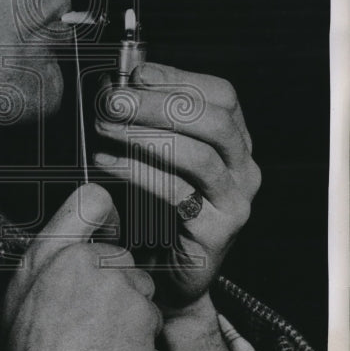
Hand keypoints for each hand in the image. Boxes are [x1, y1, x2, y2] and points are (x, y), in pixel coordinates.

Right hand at [0, 183, 160, 350]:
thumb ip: (46, 260)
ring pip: (139, 285)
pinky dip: (140, 333)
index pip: (91, 200)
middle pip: (120, 255)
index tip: (108, 229)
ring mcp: (117, 283)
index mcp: (48, 250)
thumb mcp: (17, 295)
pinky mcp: (142, 311)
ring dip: (129, 307)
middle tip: (92, 316)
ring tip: (100, 338)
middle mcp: (84, 258)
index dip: (106, 213)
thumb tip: (66, 246)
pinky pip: (151, 314)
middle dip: (114, 280)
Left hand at [93, 62, 261, 316]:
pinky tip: (106, 162)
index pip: (222, 96)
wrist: (168, 276)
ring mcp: (235, 202)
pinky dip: (136, 172)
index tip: (137, 74)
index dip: (180, 78)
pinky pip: (175, 193)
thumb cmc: (158, 210)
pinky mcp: (217, 232)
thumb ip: (148, 122)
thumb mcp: (157, 159)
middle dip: (158, 104)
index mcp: (235, 143)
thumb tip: (118, 85)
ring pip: (197, 155)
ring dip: (144, 135)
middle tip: (113, 101)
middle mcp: (244, 169)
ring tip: (105, 128)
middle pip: (212, 121)